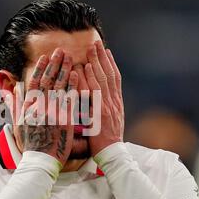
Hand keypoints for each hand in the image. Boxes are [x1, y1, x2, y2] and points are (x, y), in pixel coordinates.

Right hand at [18, 48, 77, 165]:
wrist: (41, 160)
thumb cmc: (30, 142)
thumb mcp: (18, 122)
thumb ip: (14, 104)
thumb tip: (8, 90)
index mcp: (29, 106)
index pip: (35, 82)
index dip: (41, 68)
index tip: (45, 57)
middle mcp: (40, 106)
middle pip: (48, 80)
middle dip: (55, 64)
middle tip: (61, 51)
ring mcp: (53, 112)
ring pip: (59, 86)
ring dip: (65, 70)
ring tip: (70, 57)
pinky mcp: (64, 119)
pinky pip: (69, 98)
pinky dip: (73, 85)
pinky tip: (77, 74)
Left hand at [85, 40, 124, 155]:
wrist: (112, 154)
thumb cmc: (108, 142)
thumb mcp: (111, 122)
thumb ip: (106, 110)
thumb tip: (101, 101)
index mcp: (117, 103)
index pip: (115, 79)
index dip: (110, 64)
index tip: (106, 52)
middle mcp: (114, 102)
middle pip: (109, 74)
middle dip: (103, 57)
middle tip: (97, 43)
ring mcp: (107, 106)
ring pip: (102, 79)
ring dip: (96, 62)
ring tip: (90, 48)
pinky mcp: (99, 113)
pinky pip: (92, 93)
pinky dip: (88, 80)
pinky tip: (82, 69)